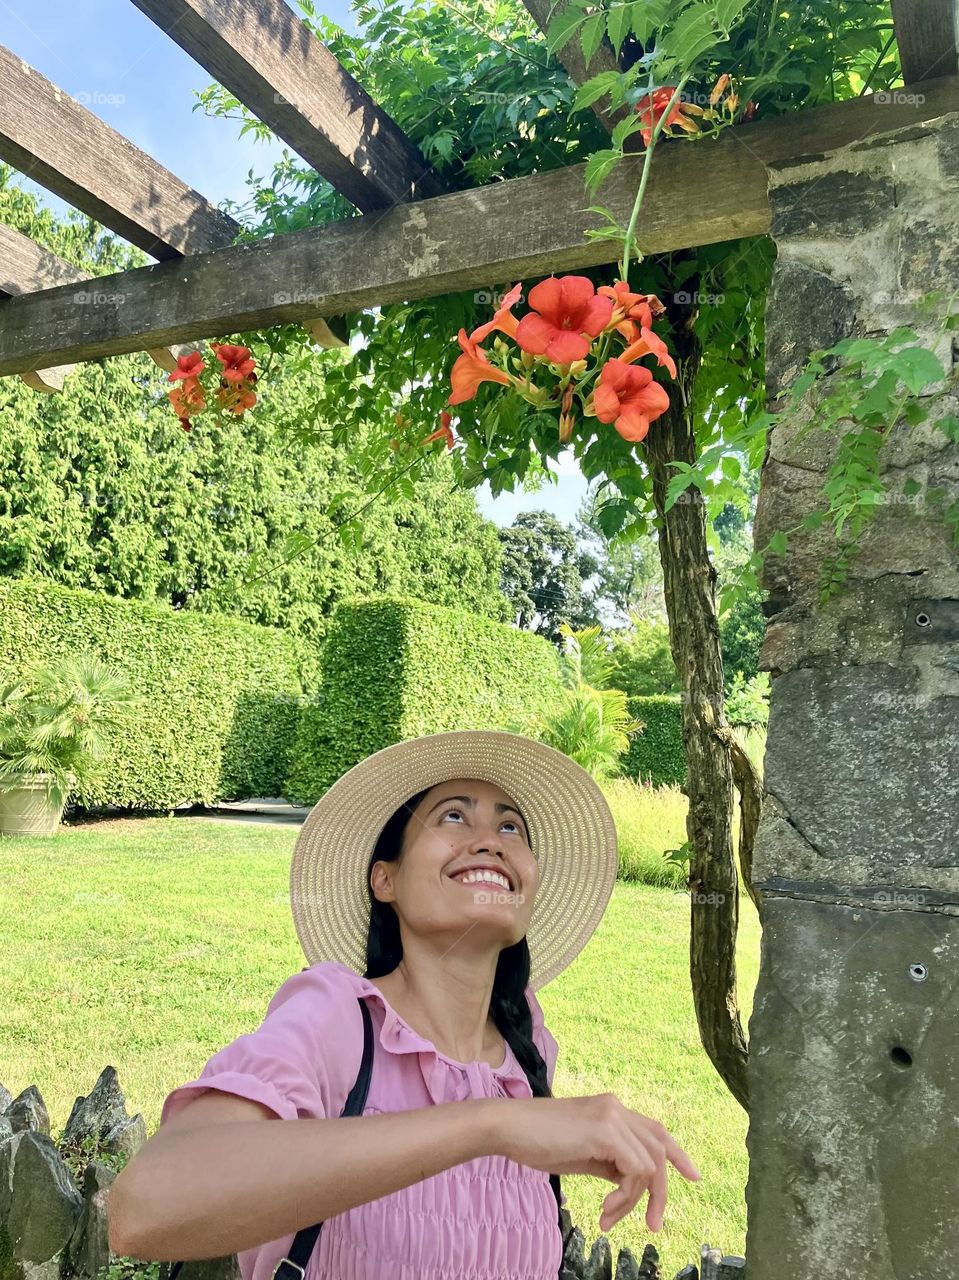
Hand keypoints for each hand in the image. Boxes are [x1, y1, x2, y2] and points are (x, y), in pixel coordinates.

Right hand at [492, 1093, 700, 1232]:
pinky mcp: (606, 1131)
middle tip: (652, 1225)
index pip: (655, 1130)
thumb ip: (609, 1162)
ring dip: (633, 1201)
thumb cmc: (538, 1143)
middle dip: (660, 1192)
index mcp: (612, 1110)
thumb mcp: (582, 1154)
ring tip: (608, 1217)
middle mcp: (617, 1108)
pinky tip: (605, 1209)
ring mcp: (613, 1116)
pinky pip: (635, 1171)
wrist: (510, 1128)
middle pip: (660, 1150)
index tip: (694, 1177)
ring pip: (649, 1166)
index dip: (678, 1154)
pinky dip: (626, 1197)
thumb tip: (630, 1182)